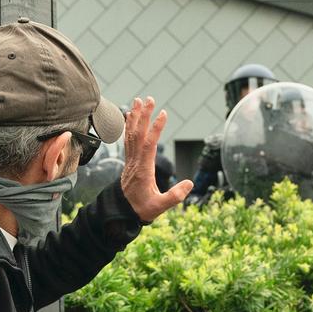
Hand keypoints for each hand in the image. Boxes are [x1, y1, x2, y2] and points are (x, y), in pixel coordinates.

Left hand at [121, 97, 193, 221]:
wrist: (122, 212)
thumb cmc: (143, 209)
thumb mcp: (160, 206)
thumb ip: (175, 196)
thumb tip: (190, 184)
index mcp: (143, 170)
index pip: (149, 144)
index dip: (156, 128)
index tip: (164, 114)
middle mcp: (135, 162)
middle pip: (138, 134)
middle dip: (144, 116)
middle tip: (149, 99)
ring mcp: (130, 160)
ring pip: (131, 135)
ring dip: (135, 117)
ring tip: (139, 101)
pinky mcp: (129, 161)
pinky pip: (128, 140)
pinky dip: (128, 126)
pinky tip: (130, 116)